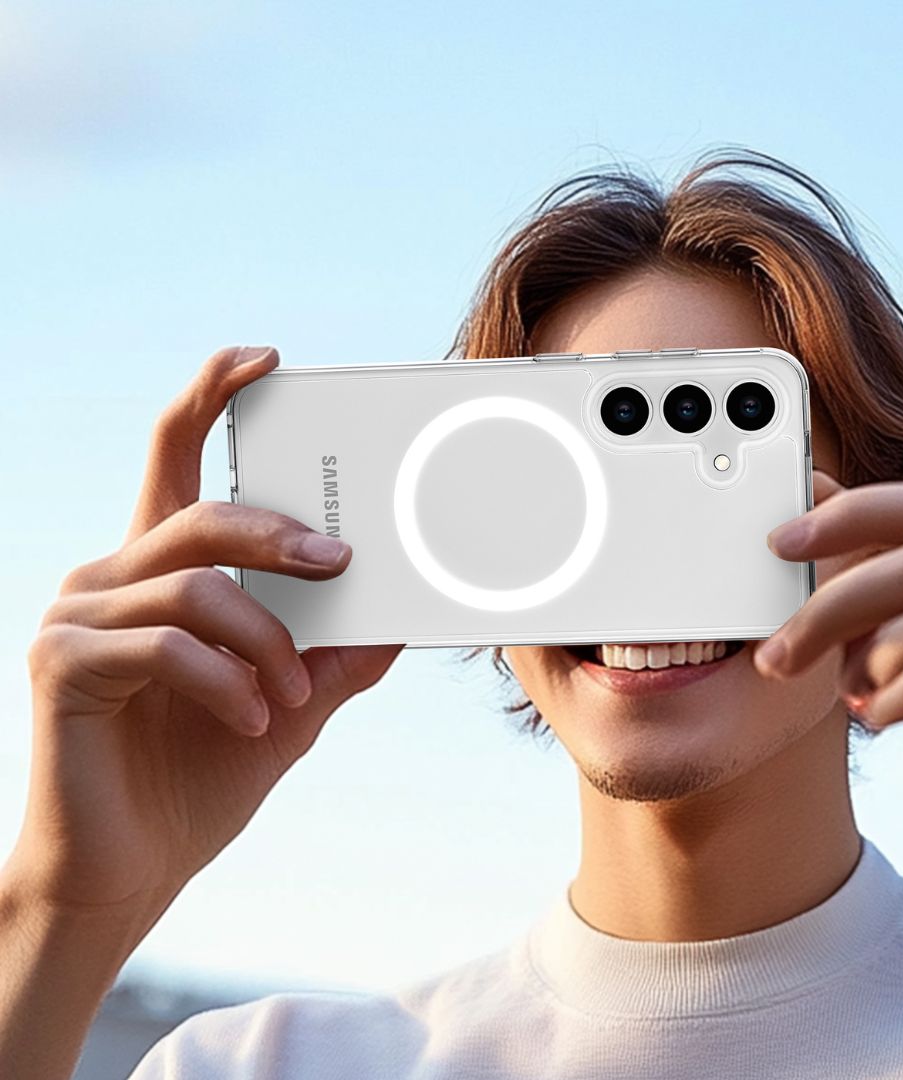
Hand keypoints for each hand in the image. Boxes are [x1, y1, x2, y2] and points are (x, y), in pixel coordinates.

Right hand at [11, 346, 402, 922]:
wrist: (132, 869)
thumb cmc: (202, 776)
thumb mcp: (290, 703)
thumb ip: (335, 657)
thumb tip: (401, 615)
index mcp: (163, 572)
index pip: (174, 455)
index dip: (210, 394)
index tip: (265, 360)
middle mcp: (111, 576)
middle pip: (202, 514)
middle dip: (280, 533)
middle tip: (339, 563)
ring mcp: (78, 616)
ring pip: (197, 583)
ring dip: (266, 641)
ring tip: (292, 695)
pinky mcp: (62, 664)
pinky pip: (168, 645)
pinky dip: (229, 681)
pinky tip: (254, 718)